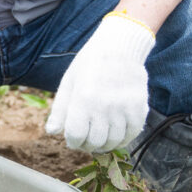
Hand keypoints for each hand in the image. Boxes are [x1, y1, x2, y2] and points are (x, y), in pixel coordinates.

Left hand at [46, 12, 154, 151]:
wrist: (120, 46)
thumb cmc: (89, 64)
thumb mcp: (69, 82)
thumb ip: (60, 109)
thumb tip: (52, 132)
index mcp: (83, 99)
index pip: (75, 136)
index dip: (73, 141)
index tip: (74, 138)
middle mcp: (104, 106)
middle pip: (95, 142)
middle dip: (88, 145)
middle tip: (87, 140)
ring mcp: (123, 108)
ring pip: (114, 141)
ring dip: (105, 144)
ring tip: (101, 138)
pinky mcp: (139, 108)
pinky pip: (132, 134)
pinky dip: (123, 139)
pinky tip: (116, 134)